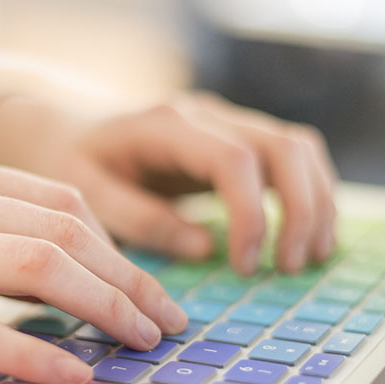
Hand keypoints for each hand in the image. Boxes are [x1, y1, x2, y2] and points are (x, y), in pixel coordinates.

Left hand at [0, 93, 337, 274]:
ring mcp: (227, 123)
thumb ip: (139, 219)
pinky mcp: (237, 141)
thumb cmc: (72, 164)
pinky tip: (307, 237)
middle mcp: (206, 115)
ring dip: (316, 203)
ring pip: (298, 148)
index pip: (233, 158)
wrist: (68, 132)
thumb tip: (205, 249)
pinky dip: (309, 195)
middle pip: (283, 146)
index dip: (251, 214)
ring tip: (309, 258)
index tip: (245, 266)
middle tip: (290, 267)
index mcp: (166, 125)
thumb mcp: (86, 194)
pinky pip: (291, 158)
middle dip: (300, 209)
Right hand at [0, 146, 186, 383]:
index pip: (59, 202)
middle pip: (63, 229)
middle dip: (128, 280)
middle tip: (165, 323)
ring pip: (34, 266)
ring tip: (139, 345)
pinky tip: (72, 376)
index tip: (147, 290)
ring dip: (103, 309)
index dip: (117, 249)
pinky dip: (35, 355)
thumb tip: (50, 268)